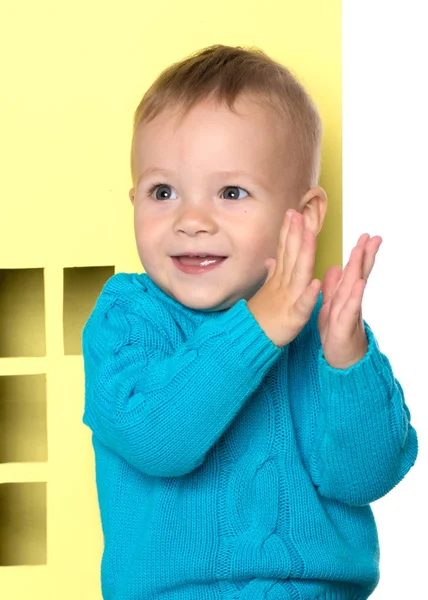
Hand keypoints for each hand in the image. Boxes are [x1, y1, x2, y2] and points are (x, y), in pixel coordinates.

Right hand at [247, 209, 320, 347]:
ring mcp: (288, 299)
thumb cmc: (260, 317)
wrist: (250, 340)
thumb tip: (270, 259)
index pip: (284, 250)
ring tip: (310, 236)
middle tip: (298, 213)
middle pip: (291, 256)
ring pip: (298, 274)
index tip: (293, 212)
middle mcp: (283, 285)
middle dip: (295, 234)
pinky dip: (308, 295)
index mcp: (279, 279)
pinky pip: (302, 305)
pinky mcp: (294, 317)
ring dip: (304, 254)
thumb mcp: (267, 291)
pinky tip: (315, 284)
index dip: (289, 231)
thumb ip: (271, 273)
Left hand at [318, 233, 382, 368]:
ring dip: (359, 268)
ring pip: (355, 287)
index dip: (359, 254)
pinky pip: (349, 308)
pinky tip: (359, 283)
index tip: (366, 236)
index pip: (353, 270)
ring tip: (363, 251)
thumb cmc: (336, 333)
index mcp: (345, 295)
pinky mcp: (344, 326)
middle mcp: (350, 301)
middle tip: (373, 236)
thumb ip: (333, 288)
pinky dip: (354, 295)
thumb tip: (335, 268)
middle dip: (365, 255)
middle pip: (358, 274)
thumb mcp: (330, 306)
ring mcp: (349, 312)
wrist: (340, 360)